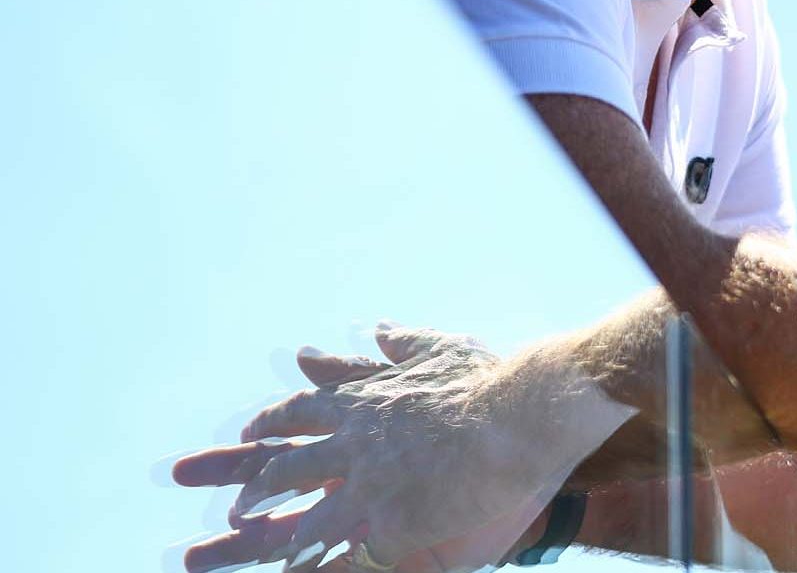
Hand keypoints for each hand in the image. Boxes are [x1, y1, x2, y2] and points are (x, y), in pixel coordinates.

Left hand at [171, 323, 631, 571]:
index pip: (300, 414)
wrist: (522, 412)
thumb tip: (378, 329)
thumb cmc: (490, 381)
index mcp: (363, 403)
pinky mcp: (383, 520)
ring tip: (208, 552)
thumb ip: (404, 345)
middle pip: (276, 463)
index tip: (245, 435)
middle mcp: (350, 442)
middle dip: (231, 476)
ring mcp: (362, 484)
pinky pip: (329, 554)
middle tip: (193, 483)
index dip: (270, 425)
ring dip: (247, 537)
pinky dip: (303, 567)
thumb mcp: (441, 351)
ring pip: (289, 515)